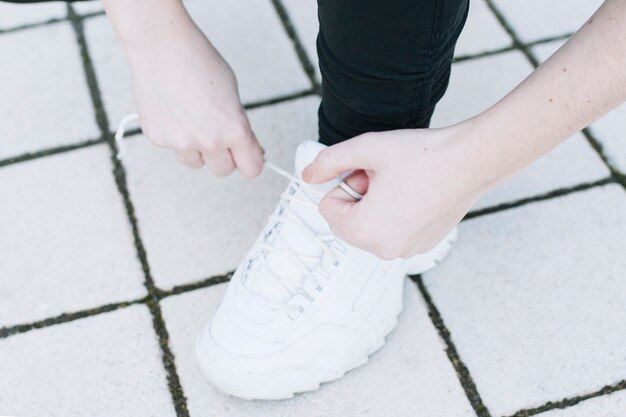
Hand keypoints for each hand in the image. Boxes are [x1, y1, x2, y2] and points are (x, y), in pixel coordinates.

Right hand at [126, 22, 263, 175]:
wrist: (161, 47)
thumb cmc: (199, 62)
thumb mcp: (233, 96)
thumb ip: (240, 127)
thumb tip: (250, 150)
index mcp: (234, 130)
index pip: (251, 169)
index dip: (250, 160)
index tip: (246, 155)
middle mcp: (209, 141)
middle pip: (223, 171)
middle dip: (223, 156)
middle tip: (217, 132)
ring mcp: (181, 143)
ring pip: (196, 162)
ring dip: (197, 148)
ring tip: (191, 117)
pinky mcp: (158, 139)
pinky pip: (174, 149)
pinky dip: (175, 135)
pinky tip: (174, 110)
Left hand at [303, 123, 490, 258]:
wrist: (471, 161)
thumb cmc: (424, 155)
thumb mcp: (366, 148)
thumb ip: (329, 161)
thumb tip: (307, 175)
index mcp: (364, 230)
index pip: (327, 208)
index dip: (345, 184)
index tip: (370, 174)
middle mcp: (383, 249)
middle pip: (346, 222)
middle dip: (359, 198)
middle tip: (385, 178)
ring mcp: (405, 251)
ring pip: (369, 227)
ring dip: (376, 206)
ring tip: (402, 185)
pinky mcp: (421, 246)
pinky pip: (391, 232)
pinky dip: (396, 215)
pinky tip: (416, 195)